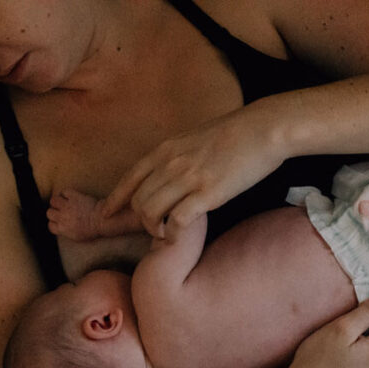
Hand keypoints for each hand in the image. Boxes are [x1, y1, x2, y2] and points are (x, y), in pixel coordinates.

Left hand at [98, 107, 284, 239]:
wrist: (263, 129)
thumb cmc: (237, 134)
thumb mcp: (196, 138)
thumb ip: (179, 154)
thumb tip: (172, 170)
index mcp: (167, 149)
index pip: (130, 177)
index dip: (115, 199)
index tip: (105, 214)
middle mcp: (171, 163)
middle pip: (137, 200)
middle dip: (140, 221)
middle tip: (156, 230)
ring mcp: (188, 179)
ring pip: (150, 212)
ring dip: (155, 230)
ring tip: (167, 235)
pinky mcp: (208, 194)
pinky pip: (177, 221)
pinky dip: (173, 235)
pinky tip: (179, 238)